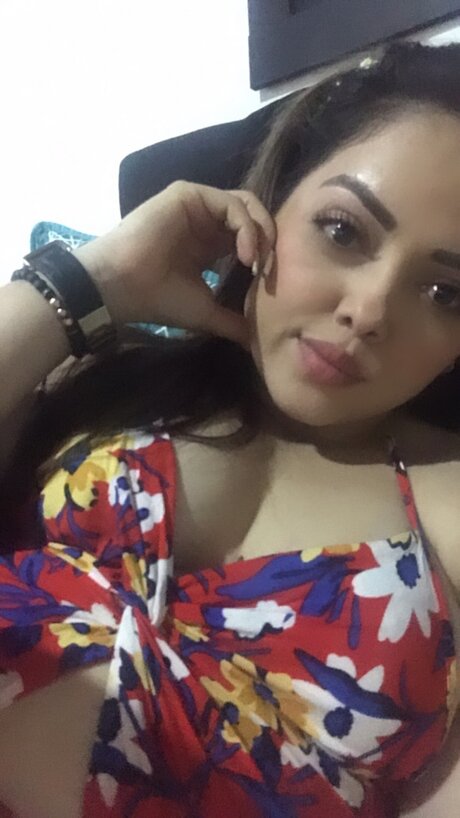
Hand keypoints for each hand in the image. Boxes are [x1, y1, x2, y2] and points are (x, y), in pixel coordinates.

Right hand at [73, 181, 276, 347]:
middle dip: (269, 239)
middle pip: (253, 216)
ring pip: (246, 204)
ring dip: (261, 231)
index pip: (250, 237)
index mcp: (210, 245)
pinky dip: (245, 226)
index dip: (266, 255)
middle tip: (271, 268)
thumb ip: (233, 321)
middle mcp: (205, 222)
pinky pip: (230, 202)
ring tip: (259, 261)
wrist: (122, 289)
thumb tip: (258, 340)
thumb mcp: (205, 313)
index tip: (269, 283)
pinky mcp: (188, 195)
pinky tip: (245, 254)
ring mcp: (197, 206)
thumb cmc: (158, 301)